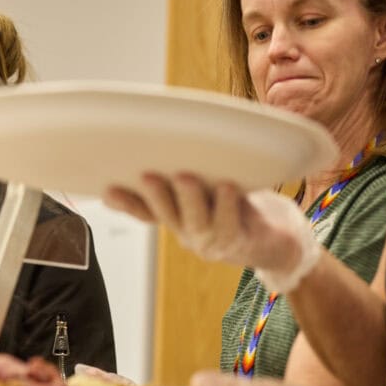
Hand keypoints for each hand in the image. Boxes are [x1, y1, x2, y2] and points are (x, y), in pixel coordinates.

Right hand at [104, 174, 320, 291]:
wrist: (278, 240)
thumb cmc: (240, 207)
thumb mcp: (212, 189)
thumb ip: (190, 176)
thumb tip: (173, 143)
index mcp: (177, 219)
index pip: (146, 212)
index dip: (127, 202)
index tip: (107, 189)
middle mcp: (189, 233)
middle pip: (167, 214)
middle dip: (157, 195)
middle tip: (148, 175)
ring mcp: (212, 242)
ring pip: (196, 221)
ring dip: (189, 199)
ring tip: (185, 177)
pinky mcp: (239, 242)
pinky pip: (229, 225)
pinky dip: (228, 205)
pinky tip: (228, 187)